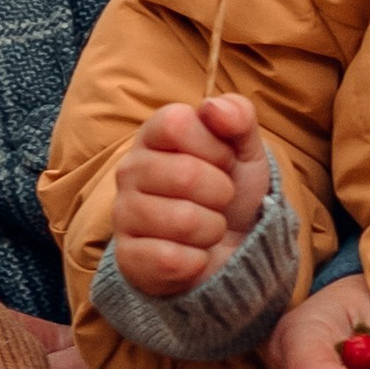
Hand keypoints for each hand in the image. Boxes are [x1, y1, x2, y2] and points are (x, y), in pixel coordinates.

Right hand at [113, 96, 268, 296]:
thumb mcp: (246, 148)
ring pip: (183, 221)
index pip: (176, 123)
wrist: (231, 249)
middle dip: (221, 192)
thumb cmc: (232, 189)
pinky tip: (193, 254)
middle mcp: (129, 170)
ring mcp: (122, 215)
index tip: (223, 161)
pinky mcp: (126, 258)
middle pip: (186, 174)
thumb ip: (238, 116)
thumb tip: (213, 107)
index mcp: (153, 135)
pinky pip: (171, 259)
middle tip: (219, 199)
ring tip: (207, 227)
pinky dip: (197, 260)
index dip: (214, 146)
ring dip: (212, 228)